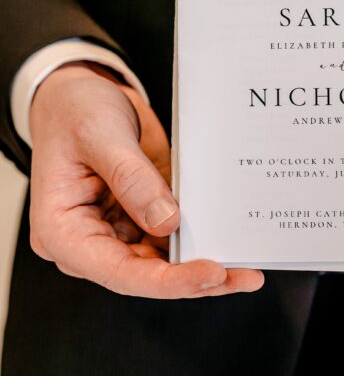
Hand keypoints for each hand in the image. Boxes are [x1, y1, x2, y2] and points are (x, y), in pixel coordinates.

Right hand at [28, 62, 264, 297]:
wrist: (76, 95)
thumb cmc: (74, 111)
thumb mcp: (100, 135)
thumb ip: (131, 178)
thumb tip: (167, 222)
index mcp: (63, 232)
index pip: (119, 271)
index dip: (167, 280)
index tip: (211, 273)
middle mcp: (89, 241)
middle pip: (147, 275)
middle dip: (197, 279)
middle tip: (246, 276)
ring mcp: (116, 231)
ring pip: (164, 264)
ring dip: (206, 264)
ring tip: (249, 266)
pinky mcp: (139, 218)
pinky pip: (172, 237)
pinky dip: (201, 239)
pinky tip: (233, 238)